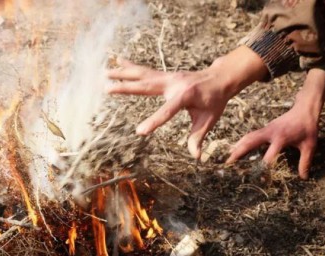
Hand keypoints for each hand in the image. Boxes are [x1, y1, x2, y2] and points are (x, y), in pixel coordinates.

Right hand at [107, 46, 267, 158]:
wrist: (220, 78)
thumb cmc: (214, 100)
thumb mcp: (209, 120)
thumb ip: (198, 137)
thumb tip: (195, 156)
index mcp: (185, 95)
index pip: (167, 110)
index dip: (154, 121)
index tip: (140, 132)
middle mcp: (173, 83)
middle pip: (145, 85)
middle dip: (126, 87)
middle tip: (107, 88)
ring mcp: (167, 77)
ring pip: (141, 74)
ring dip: (122, 73)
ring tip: (105, 72)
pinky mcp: (164, 75)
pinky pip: (145, 71)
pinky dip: (131, 66)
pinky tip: (118, 61)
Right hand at [226, 69, 324, 178]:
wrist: (304, 111)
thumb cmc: (308, 129)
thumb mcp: (309, 146)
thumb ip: (305, 162)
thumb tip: (304, 177)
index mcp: (281, 138)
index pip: (271, 153)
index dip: (265, 165)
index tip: (261, 177)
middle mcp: (270, 133)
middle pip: (250, 142)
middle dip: (239, 151)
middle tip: (229, 162)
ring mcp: (265, 129)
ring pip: (248, 137)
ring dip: (237, 146)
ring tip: (228, 157)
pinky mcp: (265, 128)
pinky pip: (250, 135)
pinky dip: (242, 141)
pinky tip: (236, 147)